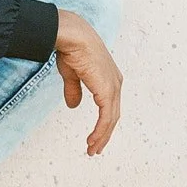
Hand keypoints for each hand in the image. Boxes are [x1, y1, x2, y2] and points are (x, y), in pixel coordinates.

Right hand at [55, 8, 122, 155]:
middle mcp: (115, 83)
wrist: (72, 36)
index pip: (109, 106)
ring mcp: (113, 87)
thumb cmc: (71, 49)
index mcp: (108, 77)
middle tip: (95, 149)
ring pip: (111, 119)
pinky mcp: (107, 91)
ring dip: (101, 136)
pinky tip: (93, 141)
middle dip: (104, 134)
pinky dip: (100, 131)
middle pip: (113, 115)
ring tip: (92, 150)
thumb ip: (74, 91)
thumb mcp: (71, 74)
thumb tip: (73, 106)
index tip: (94, 137)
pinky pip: (106, 117)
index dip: (103, 123)